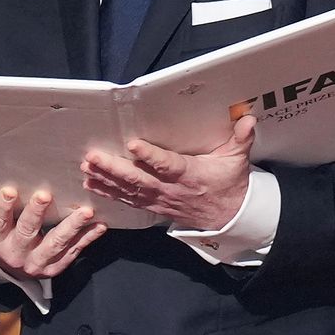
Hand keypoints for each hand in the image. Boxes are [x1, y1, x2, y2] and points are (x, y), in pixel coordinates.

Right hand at [0, 187, 105, 279]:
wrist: (13, 269)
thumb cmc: (7, 237)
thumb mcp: (1, 226)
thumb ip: (10, 209)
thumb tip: (24, 178)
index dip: (3, 206)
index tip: (9, 190)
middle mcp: (16, 253)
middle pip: (27, 232)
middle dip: (36, 213)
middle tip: (45, 195)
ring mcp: (37, 263)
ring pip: (55, 243)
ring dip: (72, 226)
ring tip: (85, 211)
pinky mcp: (54, 268)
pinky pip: (73, 251)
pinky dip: (87, 238)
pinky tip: (99, 226)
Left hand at [81, 116, 254, 230]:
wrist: (228, 215)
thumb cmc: (229, 183)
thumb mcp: (237, 160)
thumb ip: (241, 138)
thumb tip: (248, 118)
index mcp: (190, 175)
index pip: (168, 165)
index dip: (150, 156)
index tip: (133, 144)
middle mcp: (171, 189)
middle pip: (139, 180)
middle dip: (114, 169)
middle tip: (94, 157)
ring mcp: (160, 199)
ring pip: (129, 191)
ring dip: (106, 180)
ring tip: (86, 168)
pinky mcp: (153, 206)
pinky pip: (127, 201)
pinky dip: (108, 193)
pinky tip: (91, 184)